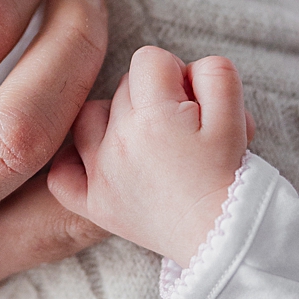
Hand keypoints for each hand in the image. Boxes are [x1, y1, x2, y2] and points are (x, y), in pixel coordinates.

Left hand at [48, 46, 256, 267]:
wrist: (225, 239)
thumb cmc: (231, 176)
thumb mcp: (237, 114)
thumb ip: (215, 73)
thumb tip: (184, 71)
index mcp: (156, 115)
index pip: (150, 59)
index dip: (176, 73)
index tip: (194, 101)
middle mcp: (119, 140)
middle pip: (122, 86)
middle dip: (153, 97)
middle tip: (183, 127)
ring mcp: (101, 173)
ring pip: (89, 117)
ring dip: (114, 120)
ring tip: (146, 140)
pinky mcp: (94, 204)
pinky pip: (60, 174)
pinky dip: (74, 164)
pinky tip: (98, 162)